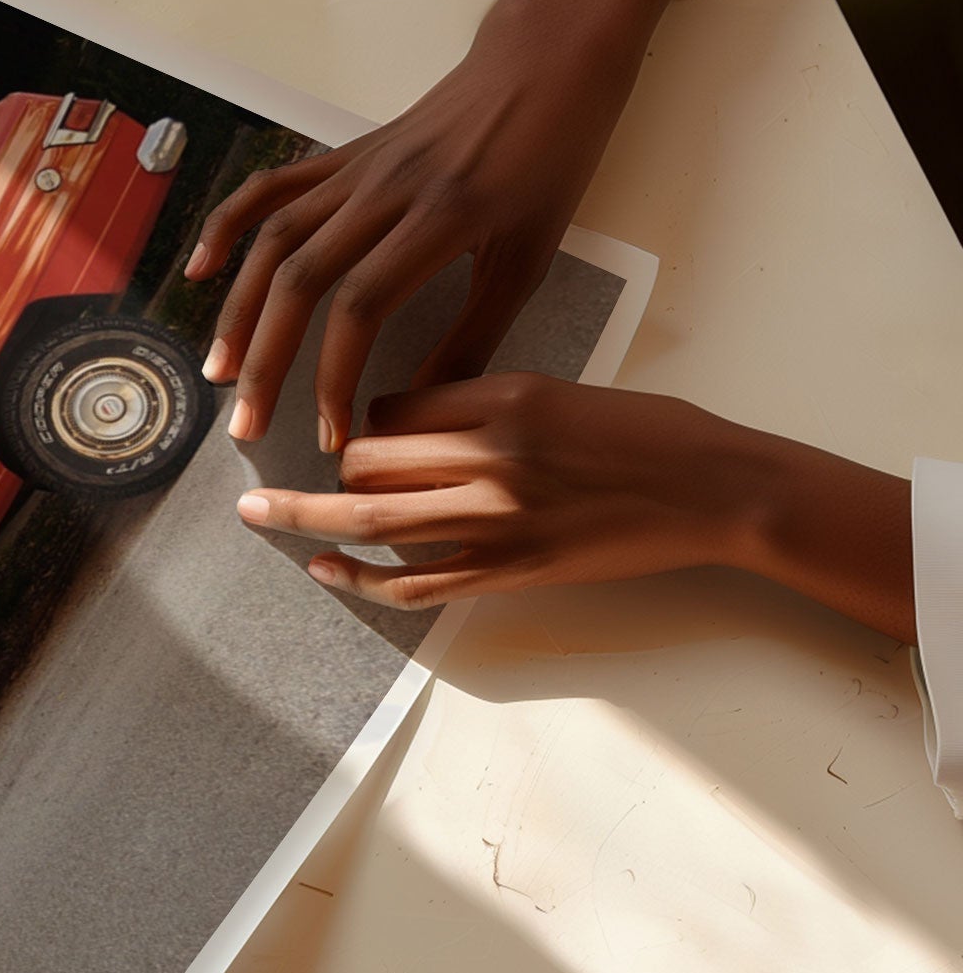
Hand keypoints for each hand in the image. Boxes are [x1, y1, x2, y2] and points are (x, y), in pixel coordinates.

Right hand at [187, 0, 771, 450]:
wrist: (544, 62)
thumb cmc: (550, 161)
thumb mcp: (530, 256)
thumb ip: (476, 333)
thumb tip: (425, 406)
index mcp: (439, 218)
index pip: (362, 306)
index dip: (335, 376)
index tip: (333, 435)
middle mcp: (385, 191)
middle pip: (301, 279)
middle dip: (267, 360)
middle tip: (248, 425)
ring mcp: (356, 169)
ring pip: (274, 240)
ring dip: (239, 309)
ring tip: (219, 369)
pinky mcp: (343, 156)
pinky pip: (273, 190)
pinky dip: (230, 226)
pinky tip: (203, 269)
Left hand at [235, 374, 915, 641]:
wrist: (717, 490)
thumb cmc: (647, 432)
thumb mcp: (557, 390)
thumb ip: (481, 403)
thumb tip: (402, 420)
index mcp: (503, 396)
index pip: (393, 404)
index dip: (365, 418)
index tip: (361, 428)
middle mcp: (490, 456)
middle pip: (368, 458)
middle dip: (331, 467)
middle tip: (297, 470)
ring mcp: (498, 520)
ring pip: (374, 518)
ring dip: (306, 516)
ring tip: (256, 513)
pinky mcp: (511, 572)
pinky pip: (415, 582)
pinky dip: (359, 577)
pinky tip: (323, 568)